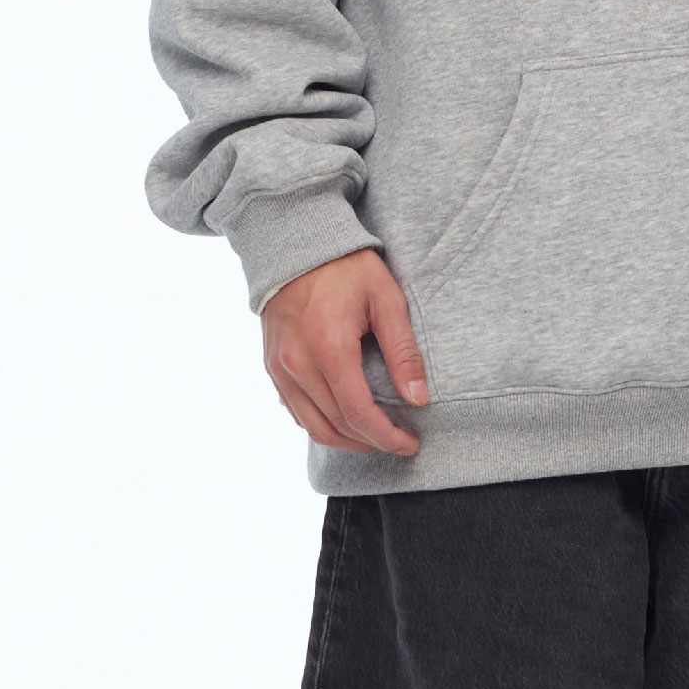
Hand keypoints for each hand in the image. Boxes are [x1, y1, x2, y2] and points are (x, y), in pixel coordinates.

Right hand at [262, 249, 427, 456]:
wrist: (296, 244)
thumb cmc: (347, 267)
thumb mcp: (386, 300)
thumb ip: (403, 352)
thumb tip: (418, 399)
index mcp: (329, 348)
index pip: (359, 414)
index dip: (387, 437)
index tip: (410, 443)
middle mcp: (297, 363)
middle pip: (336, 426)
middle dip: (371, 442)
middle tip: (399, 441)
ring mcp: (279, 367)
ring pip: (312, 427)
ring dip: (346, 441)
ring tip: (374, 437)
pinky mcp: (271, 366)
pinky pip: (296, 411)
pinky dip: (321, 424)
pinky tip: (345, 419)